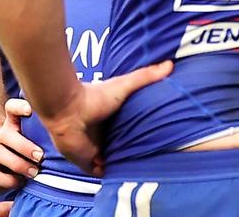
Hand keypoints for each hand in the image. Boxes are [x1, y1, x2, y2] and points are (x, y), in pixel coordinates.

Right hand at [0, 98, 45, 194]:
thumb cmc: (21, 155)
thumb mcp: (32, 143)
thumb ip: (45, 137)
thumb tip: (71, 137)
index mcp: (11, 125)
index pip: (11, 108)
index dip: (19, 106)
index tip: (30, 110)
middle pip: (6, 134)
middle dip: (25, 146)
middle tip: (41, 157)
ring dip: (19, 165)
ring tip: (34, 173)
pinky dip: (8, 181)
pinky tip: (20, 182)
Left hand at [45, 61, 172, 176]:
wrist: (69, 109)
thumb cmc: (94, 96)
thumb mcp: (125, 85)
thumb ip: (145, 76)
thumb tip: (170, 64)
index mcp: (110, 121)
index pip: (128, 132)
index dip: (139, 137)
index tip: (156, 140)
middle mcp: (102, 137)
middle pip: (120, 149)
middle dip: (131, 154)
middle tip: (151, 158)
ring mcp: (94, 151)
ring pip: (111, 163)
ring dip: (121, 166)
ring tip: (139, 170)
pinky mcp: (86, 162)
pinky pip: (100, 173)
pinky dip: (109, 174)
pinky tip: (121, 173)